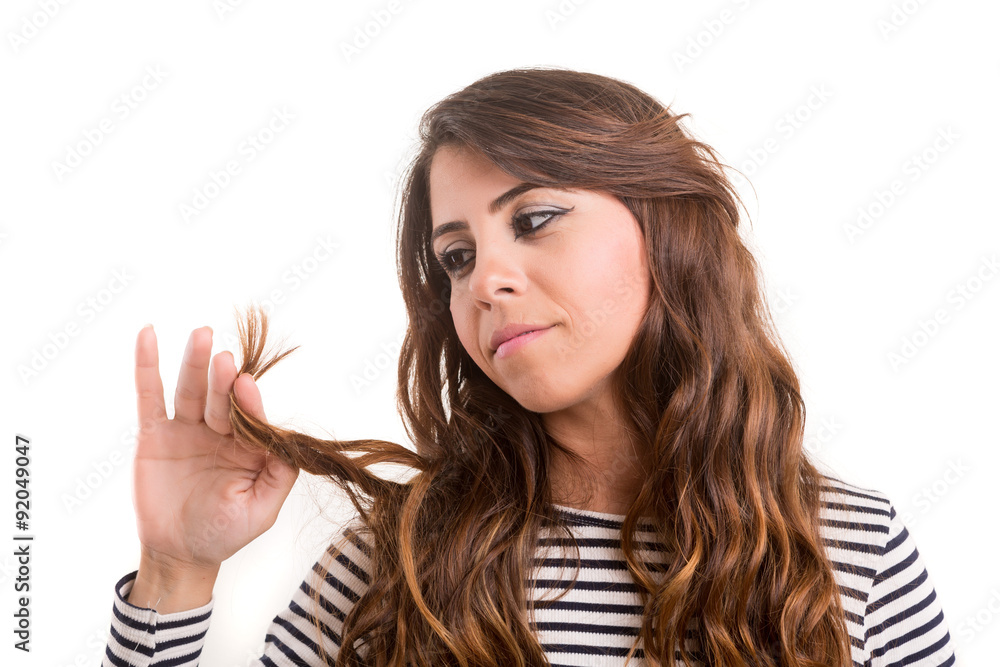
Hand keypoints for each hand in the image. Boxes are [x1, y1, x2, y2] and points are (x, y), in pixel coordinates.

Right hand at [131, 325, 298, 573]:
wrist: (180, 553)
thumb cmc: (225, 532)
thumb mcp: (262, 510)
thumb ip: (280, 475)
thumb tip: (288, 439)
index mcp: (249, 444)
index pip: (251, 415)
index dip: (249, 401)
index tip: (246, 385)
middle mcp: (220, 430)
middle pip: (221, 397)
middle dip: (222, 378)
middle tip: (224, 358)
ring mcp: (187, 428)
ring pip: (190, 389)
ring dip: (194, 362)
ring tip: (201, 335)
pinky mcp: (155, 433)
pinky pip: (149, 395)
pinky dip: (148, 366)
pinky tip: (148, 335)